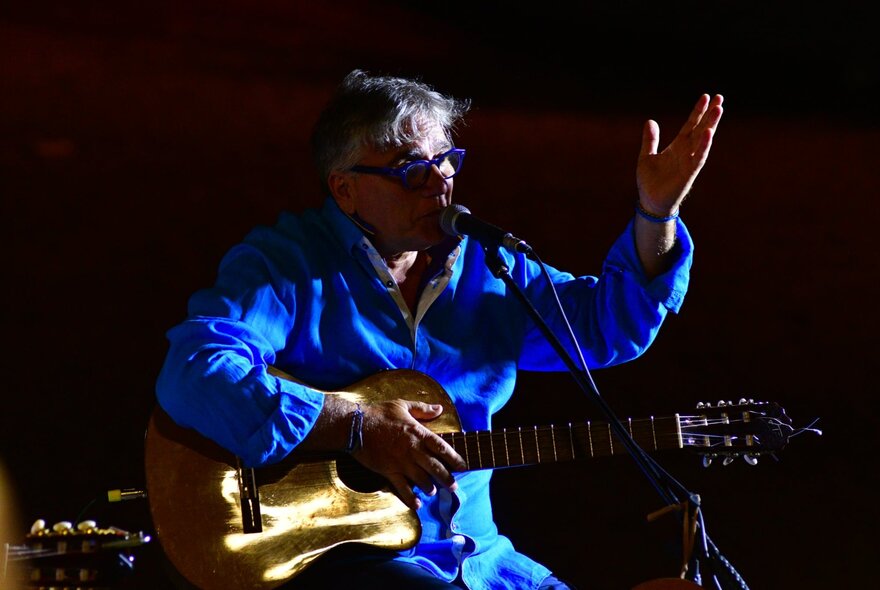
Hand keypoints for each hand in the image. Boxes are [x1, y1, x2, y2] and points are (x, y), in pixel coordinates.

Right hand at [352, 400, 466, 509]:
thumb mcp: (402, 405)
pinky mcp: (388, 471)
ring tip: (434, 492)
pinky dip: (410, 498)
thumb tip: (439, 409)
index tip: (463, 466)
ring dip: (430, 488)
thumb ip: (422, 408)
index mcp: (417, 433)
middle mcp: (412, 450)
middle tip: (454, 487)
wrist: (355, 426)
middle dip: (446, 478)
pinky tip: (417, 504)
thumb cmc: (379, 413)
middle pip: (435, 467)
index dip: (454, 458)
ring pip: (421, 479)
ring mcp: (401, 462)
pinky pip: (402, 488)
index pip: (441, 447)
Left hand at [636, 94, 723, 214]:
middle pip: (701, 129)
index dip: (698, 111)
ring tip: (719, 109)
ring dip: (711, 125)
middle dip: (710, 114)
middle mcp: (686, 152)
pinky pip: (699, 157)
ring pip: (703, 140)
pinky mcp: (689, 173)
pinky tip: (709, 133)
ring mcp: (689, 161)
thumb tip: (650, 121)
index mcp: (677, 146)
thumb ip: (650, 140)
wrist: (650, 202)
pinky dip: (704, 145)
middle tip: (720, 97)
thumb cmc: (650, 181)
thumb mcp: (646, 156)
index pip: (690, 125)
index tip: (706, 96)